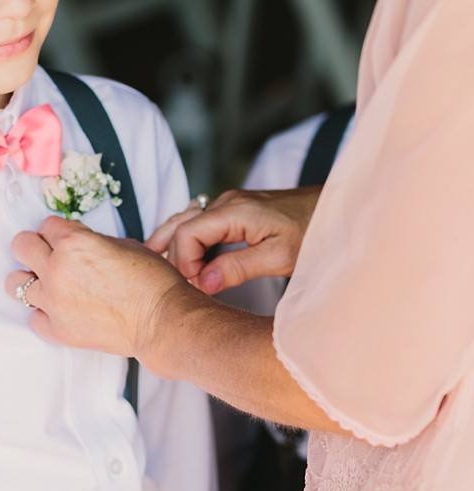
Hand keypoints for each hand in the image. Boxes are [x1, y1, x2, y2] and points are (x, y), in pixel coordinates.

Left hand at [7, 216, 186, 359]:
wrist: (162, 321)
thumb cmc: (151, 280)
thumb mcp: (123, 244)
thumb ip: (90, 241)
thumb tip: (77, 243)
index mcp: (74, 242)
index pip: (47, 225)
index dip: (59, 231)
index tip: (67, 239)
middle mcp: (57, 270)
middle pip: (21, 246)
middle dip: (35, 246)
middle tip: (50, 255)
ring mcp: (54, 302)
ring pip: (15, 283)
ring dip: (30, 279)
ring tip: (48, 284)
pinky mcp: (58, 330)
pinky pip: (33, 318)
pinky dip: (44, 313)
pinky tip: (60, 310)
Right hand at [146, 187, 320, 292]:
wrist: (335, 210)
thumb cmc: (313, 232)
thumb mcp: (279, 257)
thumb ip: (237, 268)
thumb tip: (201, 282)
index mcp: (234, 211)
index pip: (187, 234)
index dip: (183, 263)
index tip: (195, 288)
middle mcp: (226, 202)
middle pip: (180, 227)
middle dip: (177, 259)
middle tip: (183, 288)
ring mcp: (229, 203)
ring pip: (185, 221)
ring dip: (172, 245)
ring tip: (156, 266)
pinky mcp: (234, 210)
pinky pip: (200, 221)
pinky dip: (185, 238)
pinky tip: (177, 253)